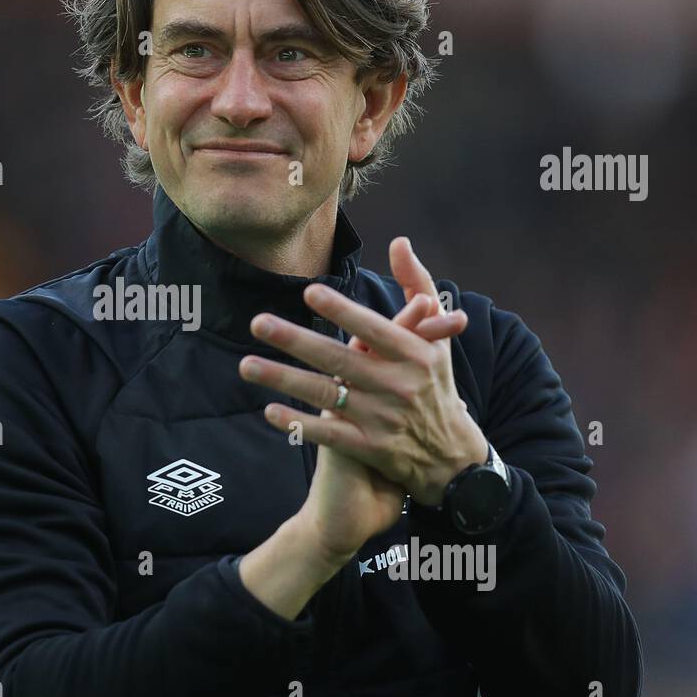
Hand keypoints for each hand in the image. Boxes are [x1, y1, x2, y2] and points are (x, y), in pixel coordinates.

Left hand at [240, 239, 484, 565]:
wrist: (450, 455)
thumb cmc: (434, 382)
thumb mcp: (437, 335)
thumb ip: (418, 285)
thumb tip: (398, 242)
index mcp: (414, 354)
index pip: (373, 329)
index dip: (343, 312)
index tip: (308, 292)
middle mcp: (397, 386)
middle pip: (339, 360)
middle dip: (296, 341)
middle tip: (258, 323)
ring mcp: (381, 419)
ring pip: (326, 395)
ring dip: (283, 380)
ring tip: (245, 365)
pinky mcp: (369, 448)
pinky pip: (329, 435)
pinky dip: (299, 424)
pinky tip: (269, 411)